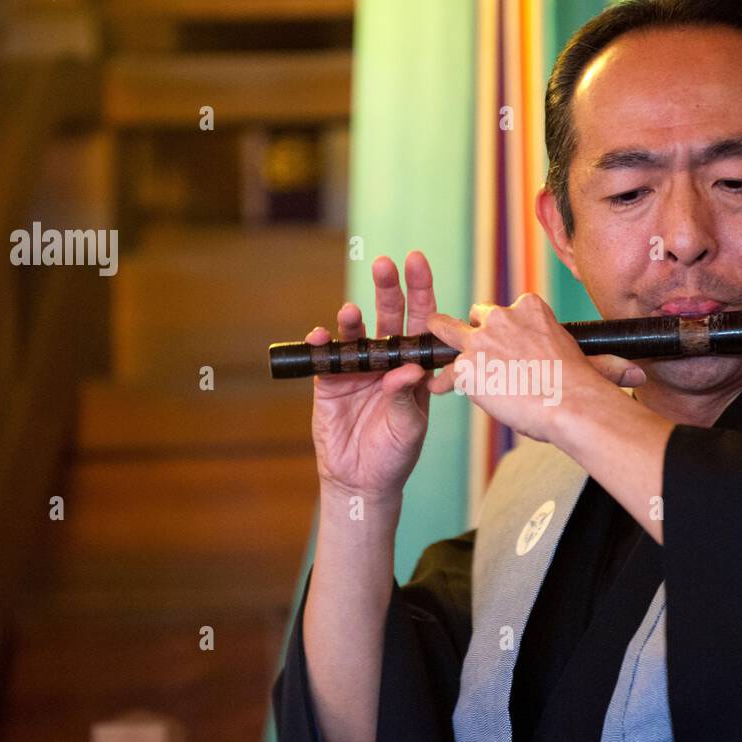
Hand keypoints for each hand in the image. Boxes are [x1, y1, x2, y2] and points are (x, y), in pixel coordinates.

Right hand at [309, 251, 438, 498]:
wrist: (362, 480)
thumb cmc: (396, 453)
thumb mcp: (409, 428)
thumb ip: (406, 397)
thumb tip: (408, 369)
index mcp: (414, 365)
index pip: (421, 321)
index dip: (420, 290)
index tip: (417, 261)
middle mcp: (387, 359)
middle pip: (388, 315)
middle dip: (388, 288)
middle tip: (384, 264)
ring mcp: (357, 368)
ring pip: (356, 333)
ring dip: (352, 318)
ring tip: (349, 313)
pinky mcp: (330, 382)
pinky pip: (325, 357)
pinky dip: (321, 344)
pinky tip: (321, 336)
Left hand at [426, 292, 645, 443]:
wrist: (569, 405)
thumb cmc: (584, 389)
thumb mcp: (590, 363)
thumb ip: (603, 363)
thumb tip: (637, 376)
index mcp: (531, 309)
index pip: (509, 309)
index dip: (506, 328)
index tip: (509, 344)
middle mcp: (503, 317)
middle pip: (477, 314)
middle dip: (473, 328)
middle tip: (473, 347)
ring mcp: (481, 340)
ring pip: (447, 329)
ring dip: (441, 339)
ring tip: (431, 347)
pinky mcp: (467, 366)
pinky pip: (446, 371)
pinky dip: (444, 381)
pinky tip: (441, 389)